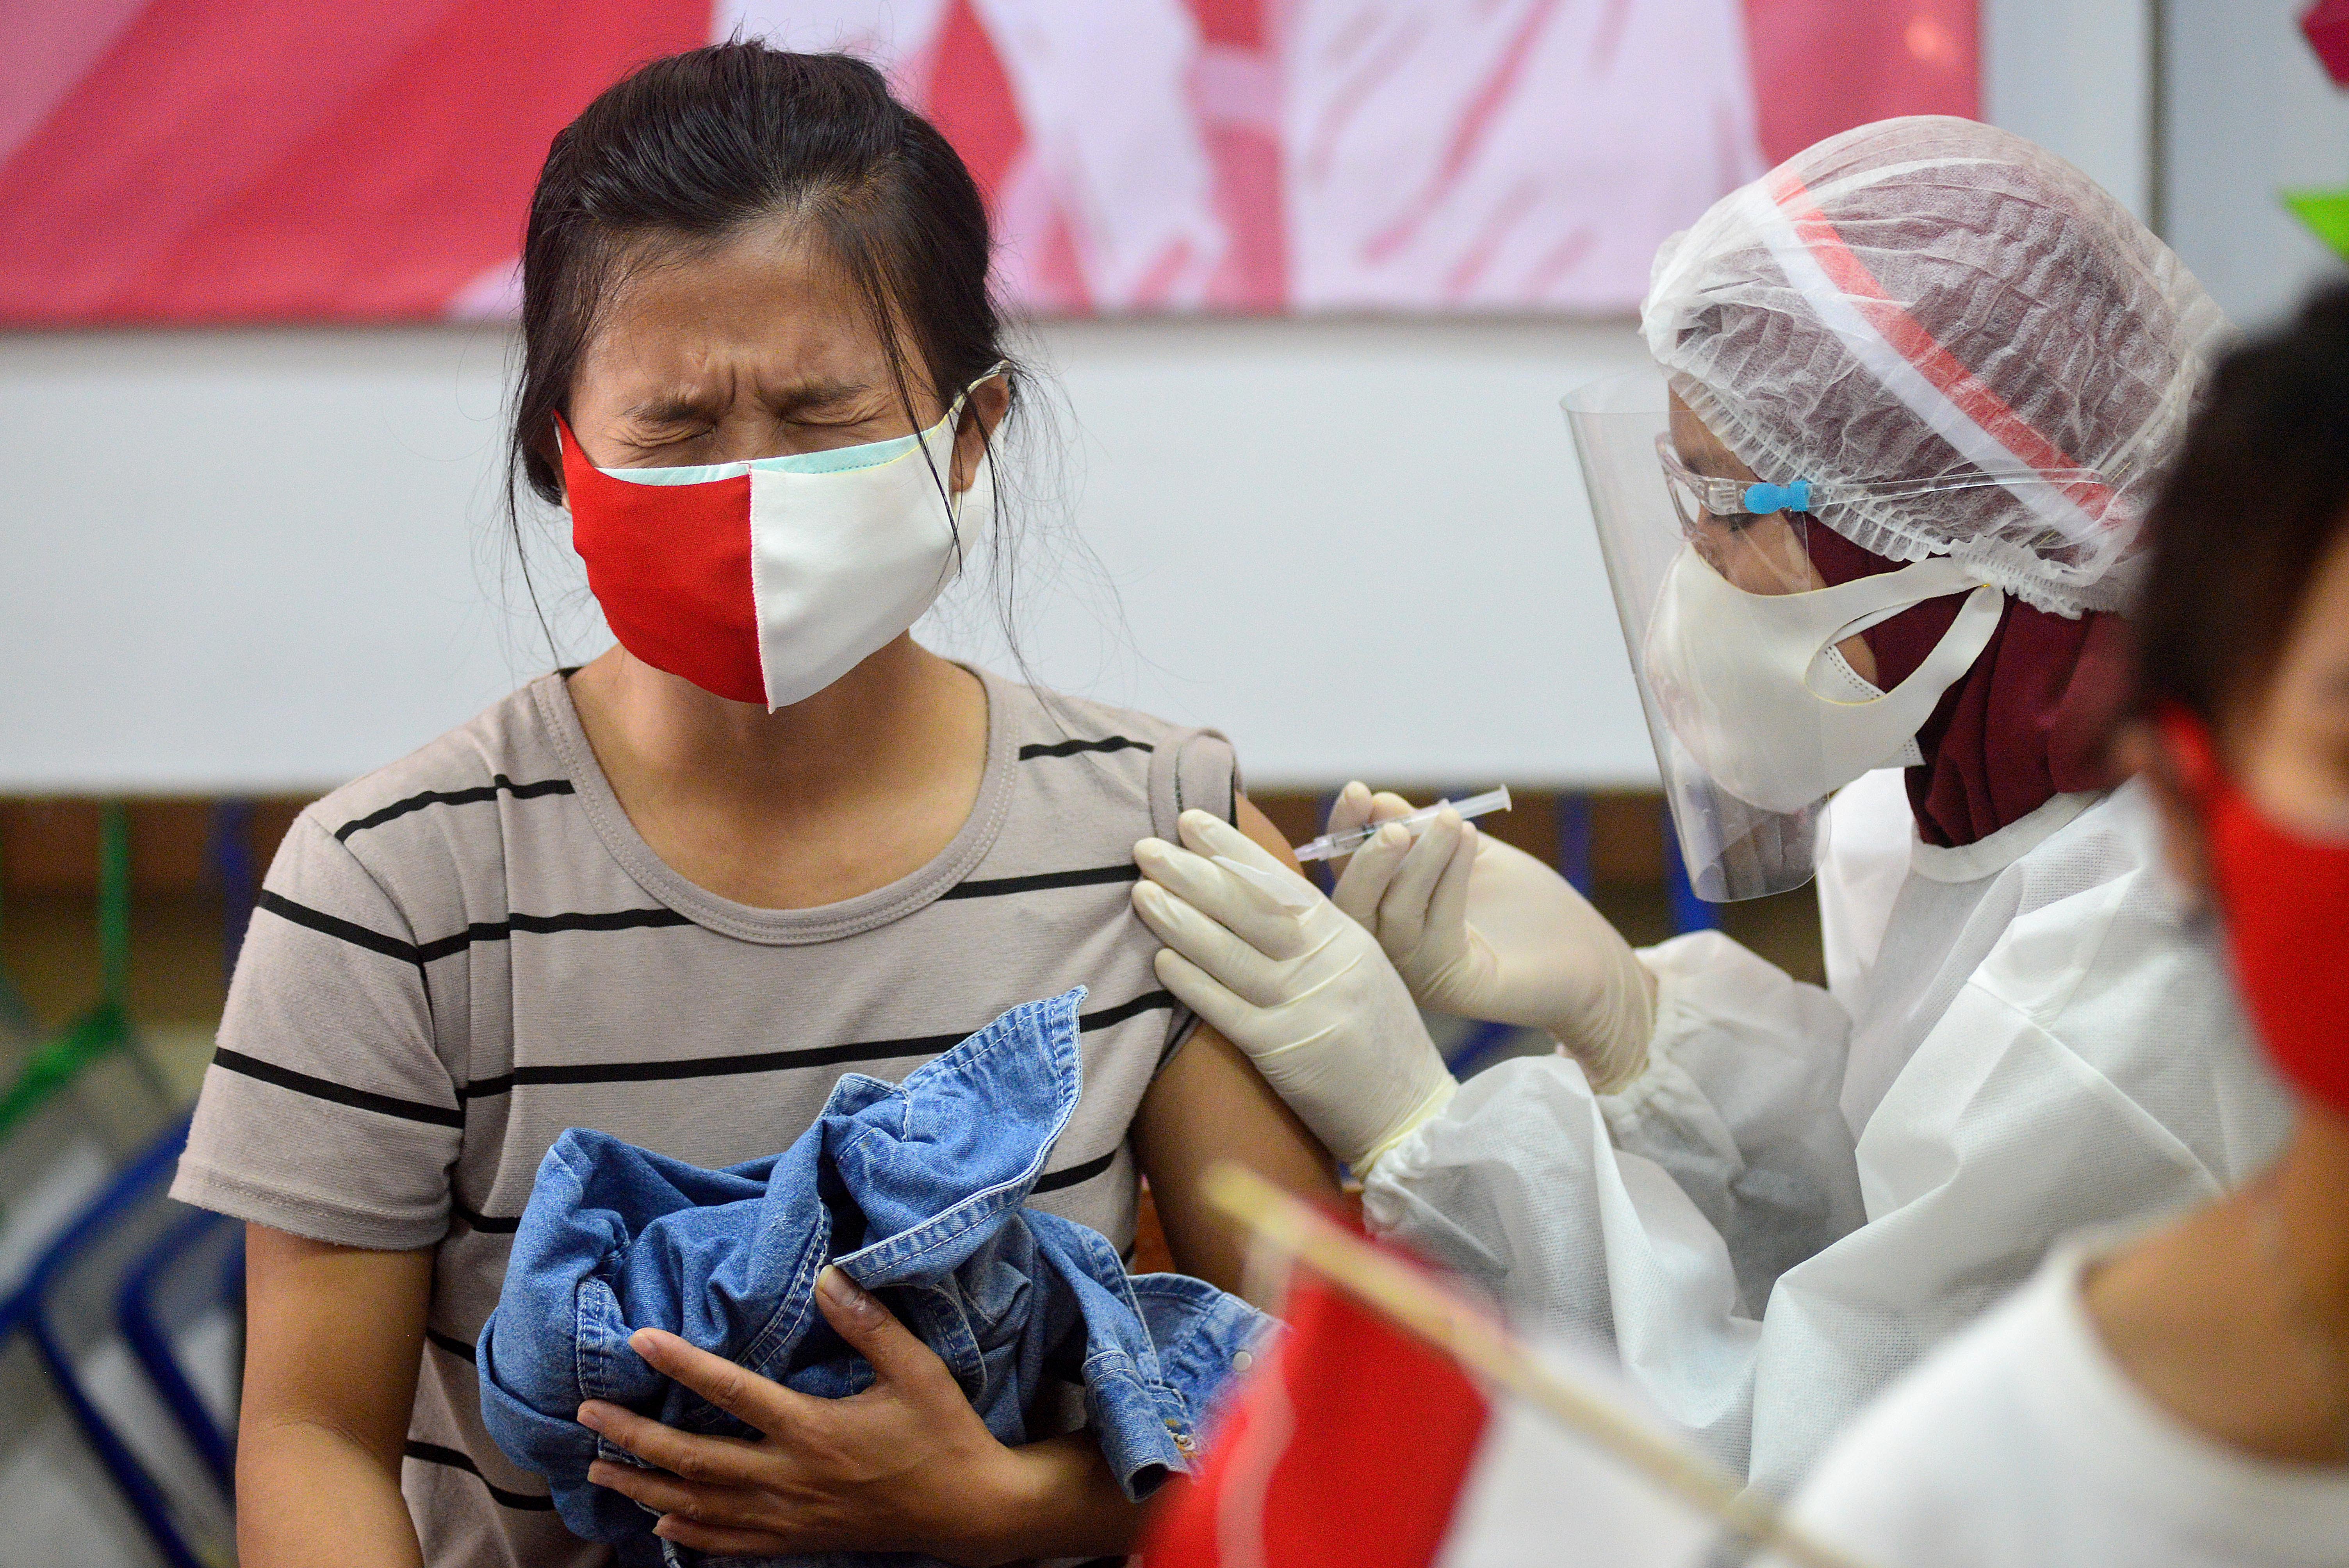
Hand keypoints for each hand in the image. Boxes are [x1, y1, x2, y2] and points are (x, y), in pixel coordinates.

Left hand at [578, 1268, 1122, 1565]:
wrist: (969, 1512)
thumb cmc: (944, 1434)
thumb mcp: (918, 1371)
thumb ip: (869, 1325)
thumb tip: (827, 1276)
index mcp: (814, 1430)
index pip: (732, 1393)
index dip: (683, 1364)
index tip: (639, 1340)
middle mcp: (790, 1478)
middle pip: (693, 1459)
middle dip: (634, 1438)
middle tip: (586, 1418)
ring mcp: (790, 1516)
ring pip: (699, 1507)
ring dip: (645, 1487)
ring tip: (600, 1470)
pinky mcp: (799, 1541)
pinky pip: (729, 1543)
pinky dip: (689, 1535)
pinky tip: (661, 1526)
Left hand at [1132, 809, 1455, 1170]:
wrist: (1409, 1113)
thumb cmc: (1377, 1041)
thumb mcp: (1359, 969)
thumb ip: (1314, 935)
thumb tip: (1248, 892)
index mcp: (1347, 936)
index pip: (1281, 881)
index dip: (1231, 848)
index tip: (1189, 820)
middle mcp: (1328, 963)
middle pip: (1251, 908)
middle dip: (1194, 873)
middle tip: (1146, 847)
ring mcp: (1307, 1006)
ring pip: (1233, 953)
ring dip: (1181, 920)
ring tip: (1141, 892)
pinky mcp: (1285, 1051)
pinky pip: (1228, 1009)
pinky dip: (1192, 982)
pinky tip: (1159, 960)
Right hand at [1325, 782, 1657, 1092]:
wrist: (1591, 963)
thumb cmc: (1529, 908)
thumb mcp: (1471, 857)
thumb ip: (1425, 833)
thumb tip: (1378, 801)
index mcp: (1391, 915)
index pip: (1349, 874)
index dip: (1346, 832)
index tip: (1359, 792)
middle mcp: (1395, 950)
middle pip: (1354, 905)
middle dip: (1367, 858)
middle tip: (1395, 824)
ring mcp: (1421, 973)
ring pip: (1393, 916)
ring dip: (1418, 862)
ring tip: (1452, 821)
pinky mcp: (1454, 987)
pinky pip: (1435, 930)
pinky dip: (1449, 881)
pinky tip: (1470, 844)